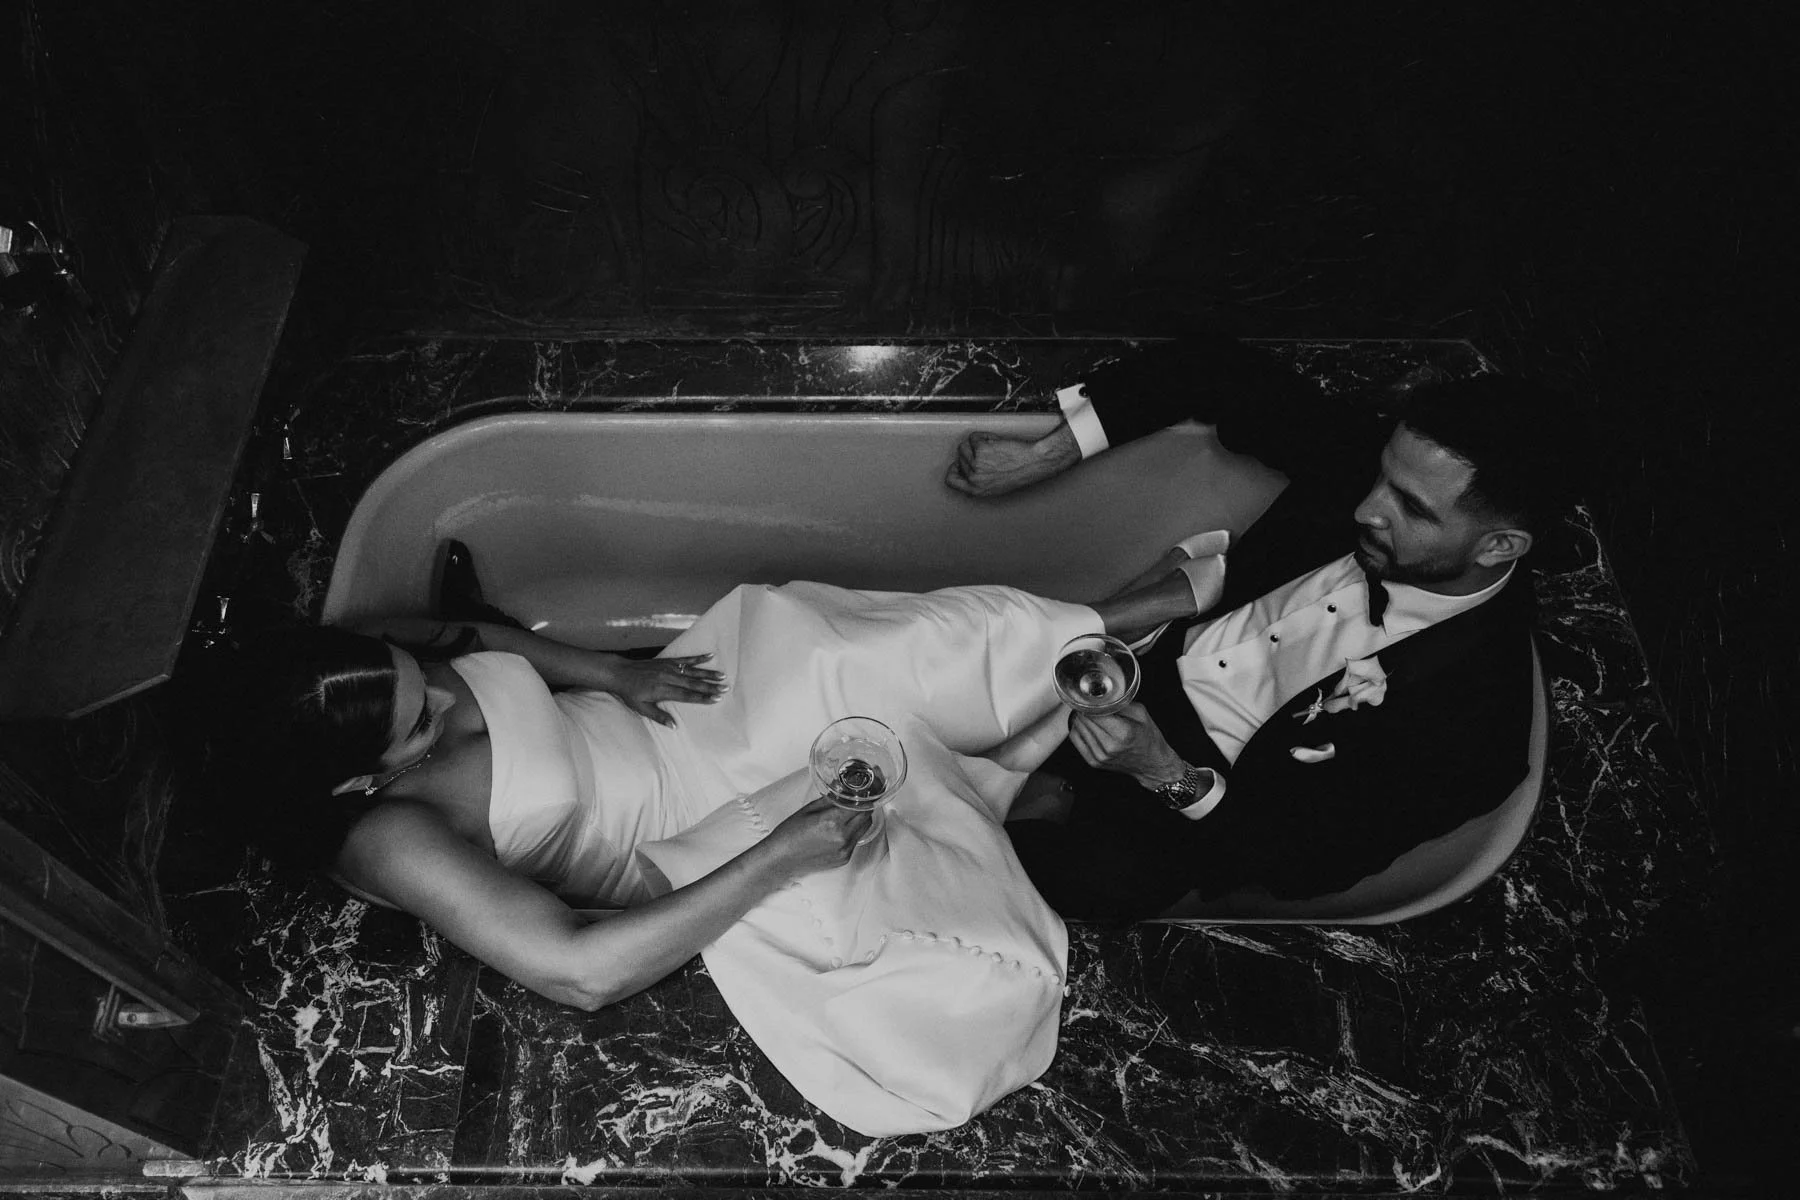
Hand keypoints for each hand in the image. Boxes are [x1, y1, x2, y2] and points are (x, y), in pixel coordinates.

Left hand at [599, 653, 728, 725]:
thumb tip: (674, 726)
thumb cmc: (630, 693)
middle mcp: (667, 677)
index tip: (716, 699)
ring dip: (708, 674)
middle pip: (693, 683)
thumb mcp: (641, 708)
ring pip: (692, 671)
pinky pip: (685, 659)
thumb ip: (659, 716)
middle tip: (726, 688)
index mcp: (662, 690)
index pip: (686, 695)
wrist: (619, 672)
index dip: (702, 697)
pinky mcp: (667, 661)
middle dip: (711, 686)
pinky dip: (698, 658)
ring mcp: (668, 667)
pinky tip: (710, 656)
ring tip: (722, 676)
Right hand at [764, 795, 874, 875]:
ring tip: (846, 814)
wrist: (781, 860)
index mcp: (832, 822)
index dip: (862, 796)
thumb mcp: (808, 809)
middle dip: (862, 806)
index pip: (860, 805)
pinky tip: (839, 829)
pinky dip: (853, 831)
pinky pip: (856, 840)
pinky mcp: (844, 859)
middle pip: (866, 816)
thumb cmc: (789, 836)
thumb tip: (844, 790)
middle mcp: (842, 837)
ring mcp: (845, 850)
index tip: (861, 790)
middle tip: (854, 800)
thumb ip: (830, 799)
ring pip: (865, 828)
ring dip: (860, 818)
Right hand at [944, 423, 1081, 496]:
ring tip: (993, 448)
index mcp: (976, 490)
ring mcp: (976, 463)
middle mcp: (974, 478)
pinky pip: (974, 437)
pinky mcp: (981, 449)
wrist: (1033, 462)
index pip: (951, 481)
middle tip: (990, 454)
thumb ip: (978, 481)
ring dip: (977, 443)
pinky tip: (997, 442)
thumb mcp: (995, 486)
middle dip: (972, 452)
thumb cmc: (1019, 472)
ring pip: (964, 446)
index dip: (954, 469)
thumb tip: (964, 469)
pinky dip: (985, 436)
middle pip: (959, 458)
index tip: (959, 462)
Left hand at [1067, 703, 1187, 789]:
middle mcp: (1109, 746)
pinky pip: (1076, 740)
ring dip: (1080, 718)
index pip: (1094, 712)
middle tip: (1090, 703)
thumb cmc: (1149, 738)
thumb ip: (1120, 703)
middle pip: (1084, 720)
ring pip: (1078, 728)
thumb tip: (1101, 695)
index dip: (1091, 702)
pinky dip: (1078, 729)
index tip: (1091, 697)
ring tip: (1089, 713)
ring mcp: (1100, 756)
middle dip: (1085, 709)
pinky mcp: (1094, 762)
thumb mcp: (1141, 714)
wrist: (1152, 765)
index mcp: (1122, 733)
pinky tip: (1085, 725)